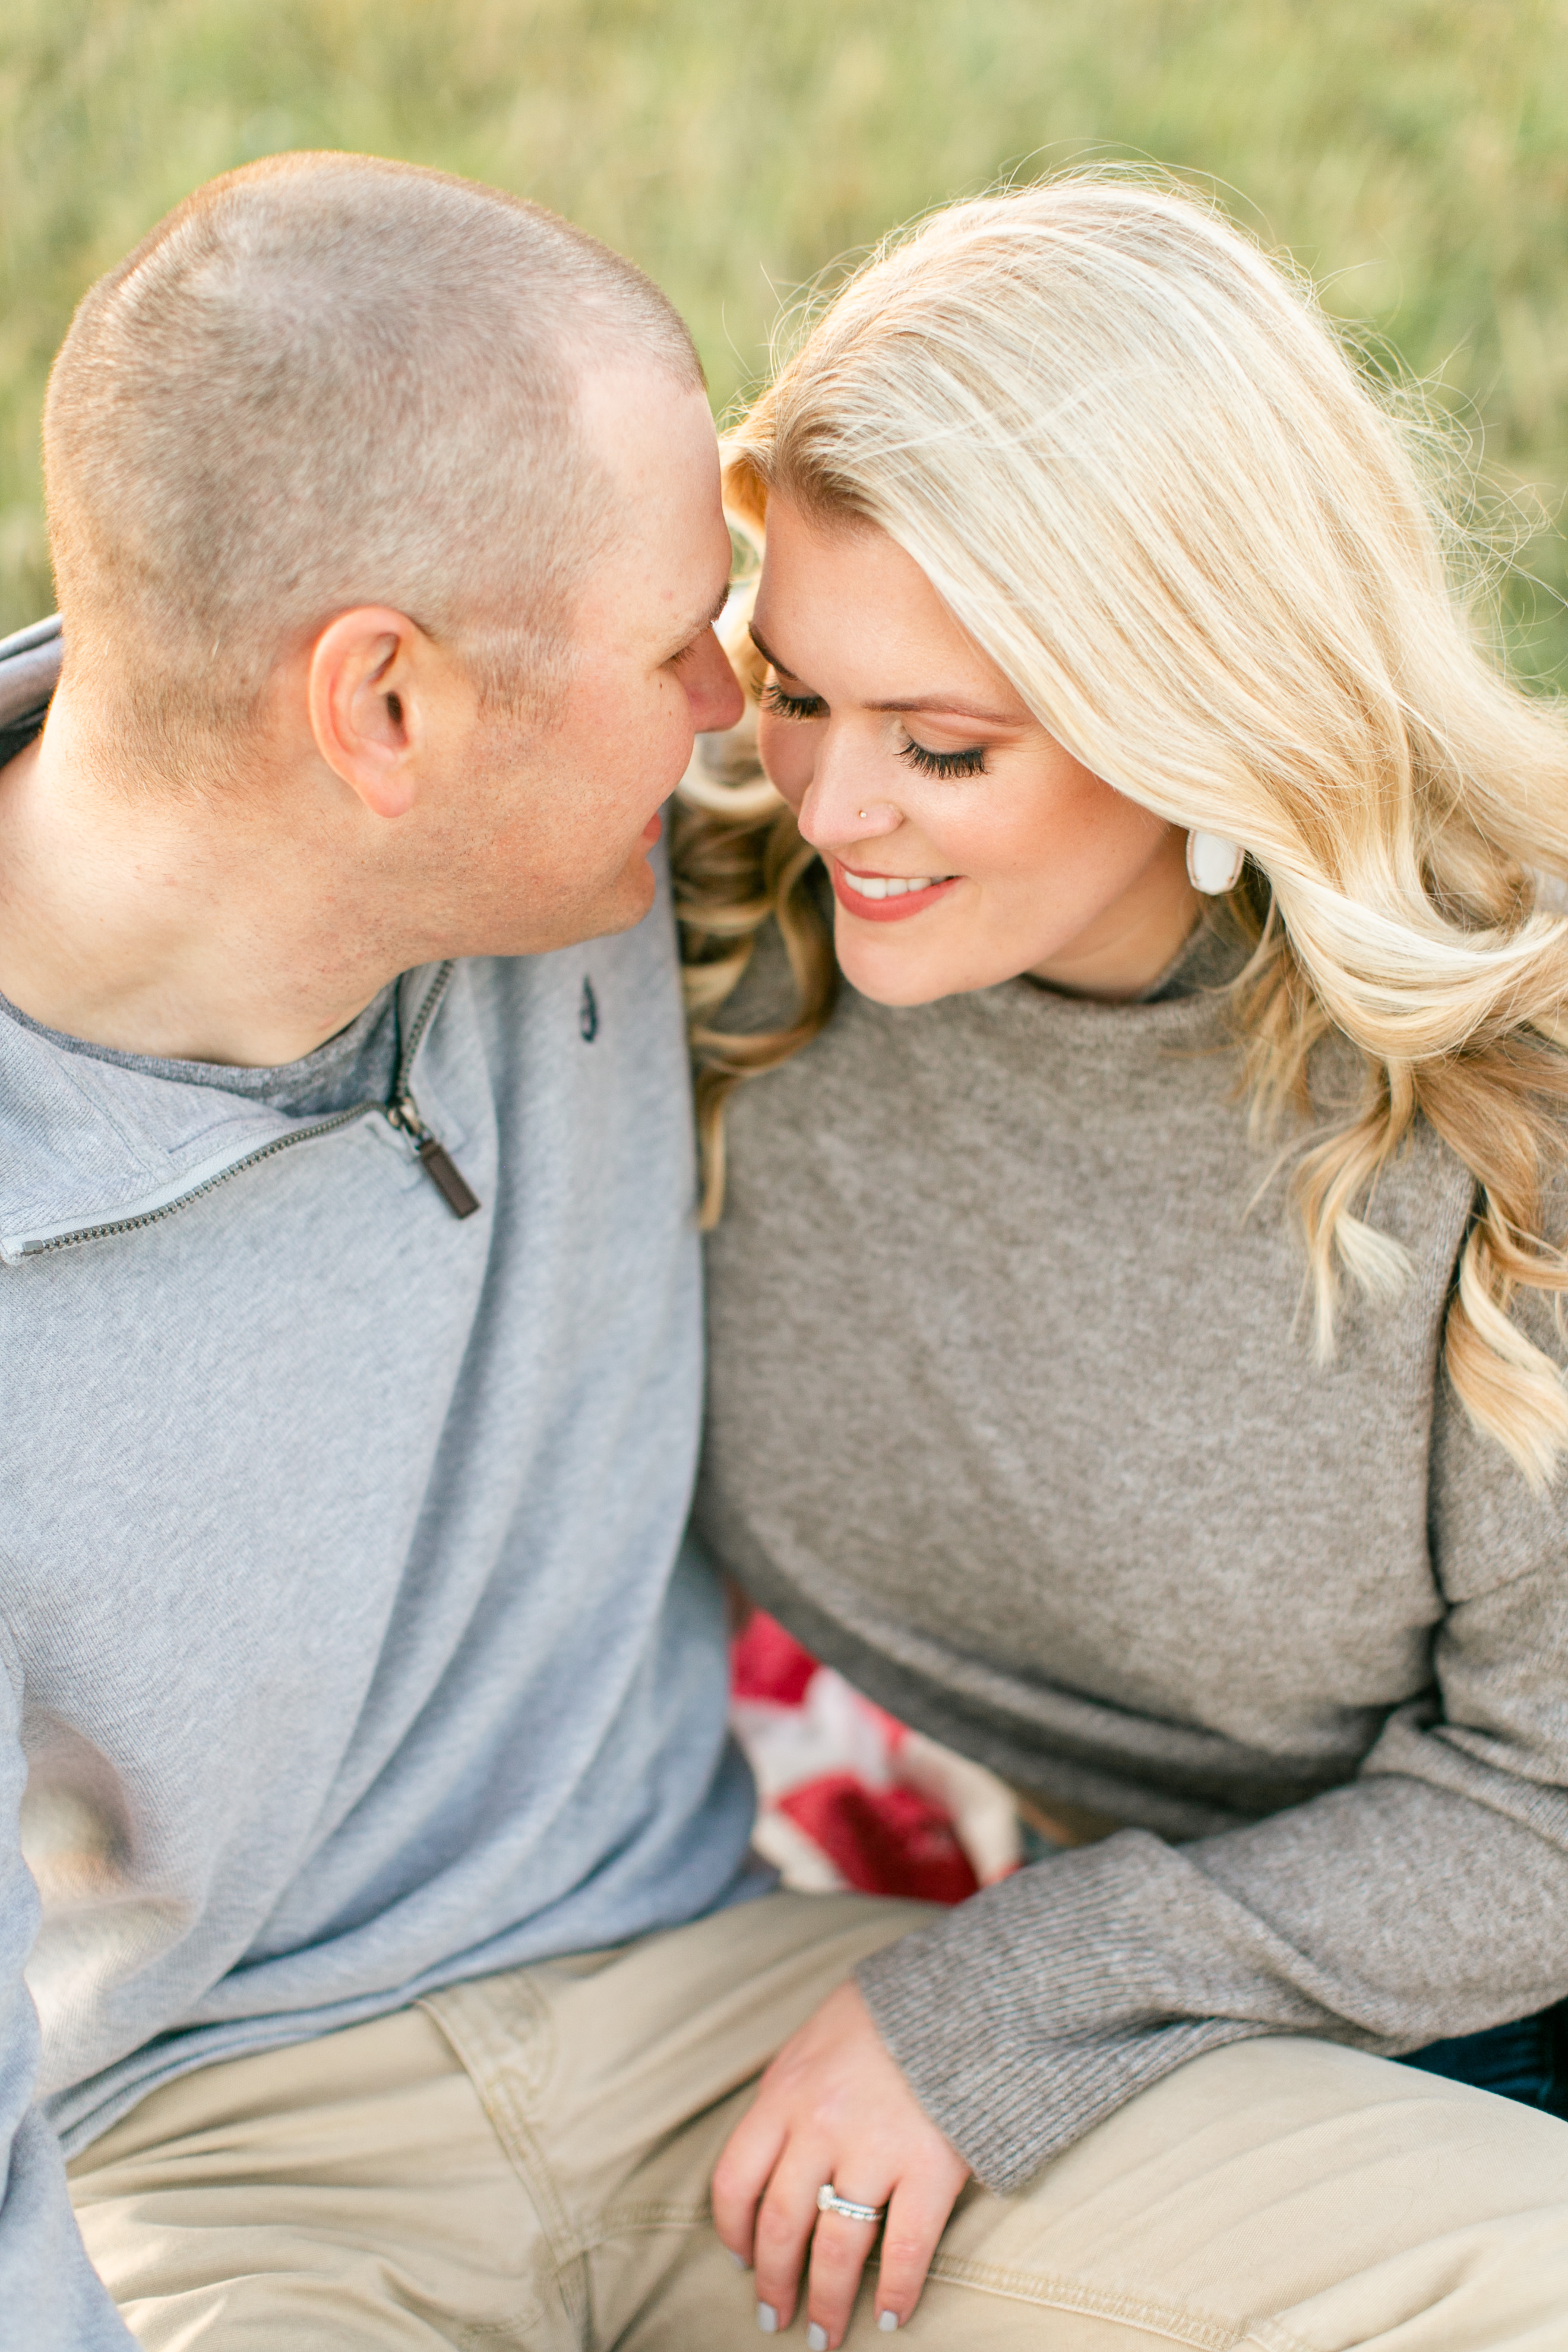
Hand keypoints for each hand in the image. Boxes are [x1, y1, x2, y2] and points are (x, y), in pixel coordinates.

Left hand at [711, 1978, 970, 2344]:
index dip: (732, 2231)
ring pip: (837, 2247)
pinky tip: (893, 2316)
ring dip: (827, 2301)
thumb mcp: (816, 2039)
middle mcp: (820, 2125)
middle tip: (775, 2318)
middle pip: (781, 2224)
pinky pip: (905, 2247)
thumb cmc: (885, 2015)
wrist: (961, 1990)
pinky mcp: (930, 2166)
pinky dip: (897, 2291)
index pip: (735, 2178)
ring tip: (824, 2336)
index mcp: (784, 2092)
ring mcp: (875, 2147)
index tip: (740, 2261)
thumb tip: (771, 2152)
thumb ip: (790, 2093)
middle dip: (775, 2281)